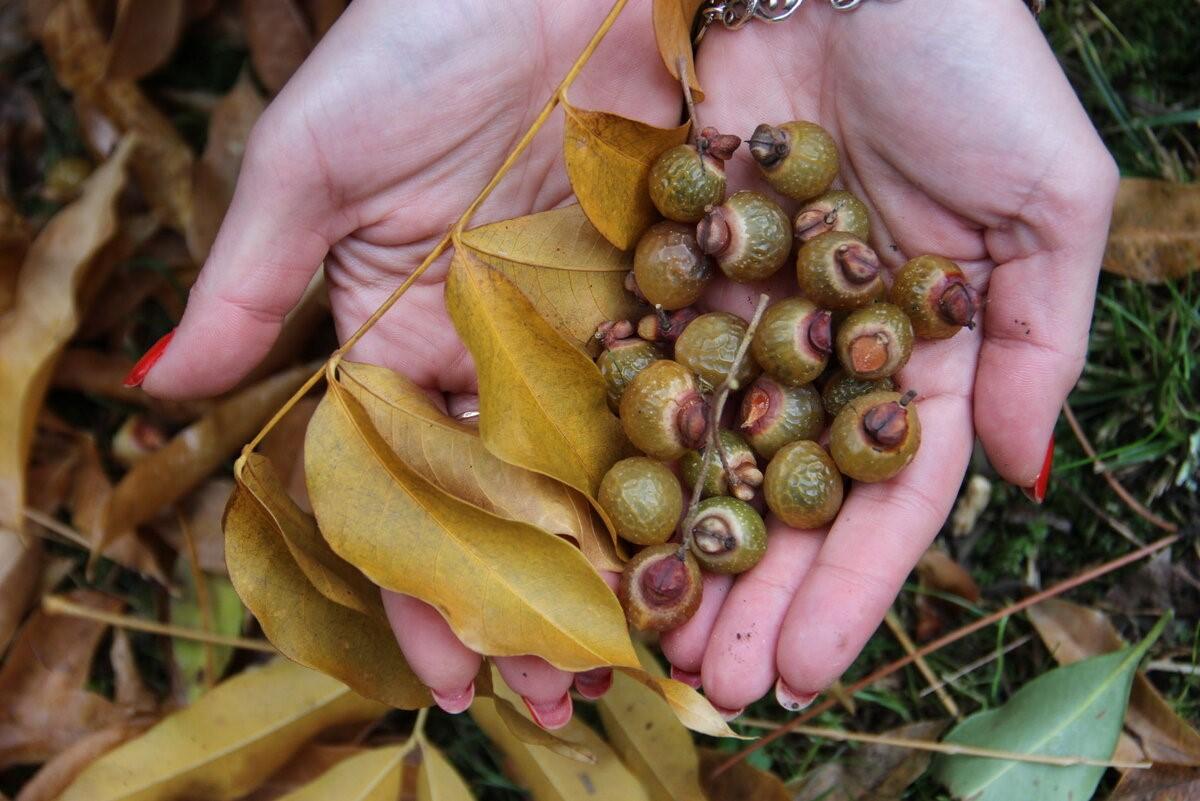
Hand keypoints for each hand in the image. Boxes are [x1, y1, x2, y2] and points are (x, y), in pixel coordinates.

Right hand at [139, 0, 681, 725]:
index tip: (446, 676)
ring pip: (621, 467)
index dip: (423, 579)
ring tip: (659, 663)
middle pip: (525, 499)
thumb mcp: (317, 156)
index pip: (414, 484)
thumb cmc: (419, 35)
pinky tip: (737, 551)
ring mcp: (607, 322)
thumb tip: (160, 391)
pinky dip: (720, 469)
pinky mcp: (695, 283)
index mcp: (414, 337)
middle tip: (562, 703)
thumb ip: (252, 277)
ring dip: (636, 566)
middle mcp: (512, 349)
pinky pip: (708, 390)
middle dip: (539, 604)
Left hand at [657, 0, 1117, 715]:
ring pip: (708, 455)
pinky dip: (624, 444)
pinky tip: (597, 520)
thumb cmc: (967, 63)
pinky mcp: (675, 270)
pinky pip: (645, 368)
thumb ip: (1041, 339)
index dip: (851, 588)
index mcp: (921, 355)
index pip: (887, 498)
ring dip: (683, 548)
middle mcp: (827, 353)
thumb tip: (1026, 472)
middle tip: (715, 684)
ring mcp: (745, 318)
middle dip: (755, 595)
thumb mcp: (1044, 198)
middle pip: (785, 498)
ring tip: (649, 638)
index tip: (811, 669)